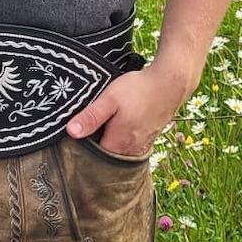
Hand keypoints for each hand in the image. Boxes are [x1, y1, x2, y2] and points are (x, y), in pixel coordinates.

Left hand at [66, 64, 189, 157]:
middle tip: (87, 132)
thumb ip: (91, 117)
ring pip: (120, 151)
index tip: (74, 138)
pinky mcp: (149, 137)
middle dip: (96, 149)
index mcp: (118, 144)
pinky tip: (119, 126)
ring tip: (101, 129)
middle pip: (108, 157)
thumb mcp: (109, 99)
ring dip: (110, 144)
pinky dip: (123, 140)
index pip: (94, 157)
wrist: (169, 83)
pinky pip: (131, 146)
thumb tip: (71, 132)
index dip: (83, 149)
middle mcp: (131, 150)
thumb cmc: (138, 90)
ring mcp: (142, 145)